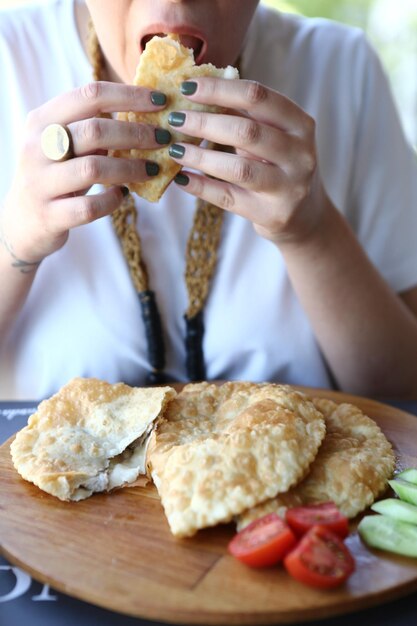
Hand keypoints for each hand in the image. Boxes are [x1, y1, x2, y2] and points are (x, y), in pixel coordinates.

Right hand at [0, 81, 167, 264]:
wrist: (22, 223)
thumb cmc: (55, 176)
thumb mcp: (64, 146)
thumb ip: (93, 128)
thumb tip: (145, 112)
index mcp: (42, 121)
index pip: (89, 95)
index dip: (129, 95)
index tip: (160, 101)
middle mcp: (37, 147)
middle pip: (95, 130)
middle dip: (137, 133)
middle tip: (163, 139)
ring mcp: (41, 182)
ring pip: (93, 168)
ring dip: (131, 168)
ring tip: (153, 169)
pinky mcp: (50, 215)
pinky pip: (89, 207)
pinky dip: (112, 200)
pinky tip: (123, 196)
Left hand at [168, 78, 329, 245]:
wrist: (305, 215)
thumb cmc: (280, 166)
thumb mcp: (274, 136)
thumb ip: (245, 115)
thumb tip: (197, 90)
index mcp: (300, 125)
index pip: (258, 97)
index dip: (220, 89)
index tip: (187, 86)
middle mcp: (299, 155)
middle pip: (247, 132)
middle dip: (205, 123)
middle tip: (175, 119)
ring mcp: (288, 188)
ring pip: (239, 168)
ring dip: (201, 156)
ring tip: (174, 149)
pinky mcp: (271, 214)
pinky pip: (229, 198)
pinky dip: (201, 187)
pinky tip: (181, 178)